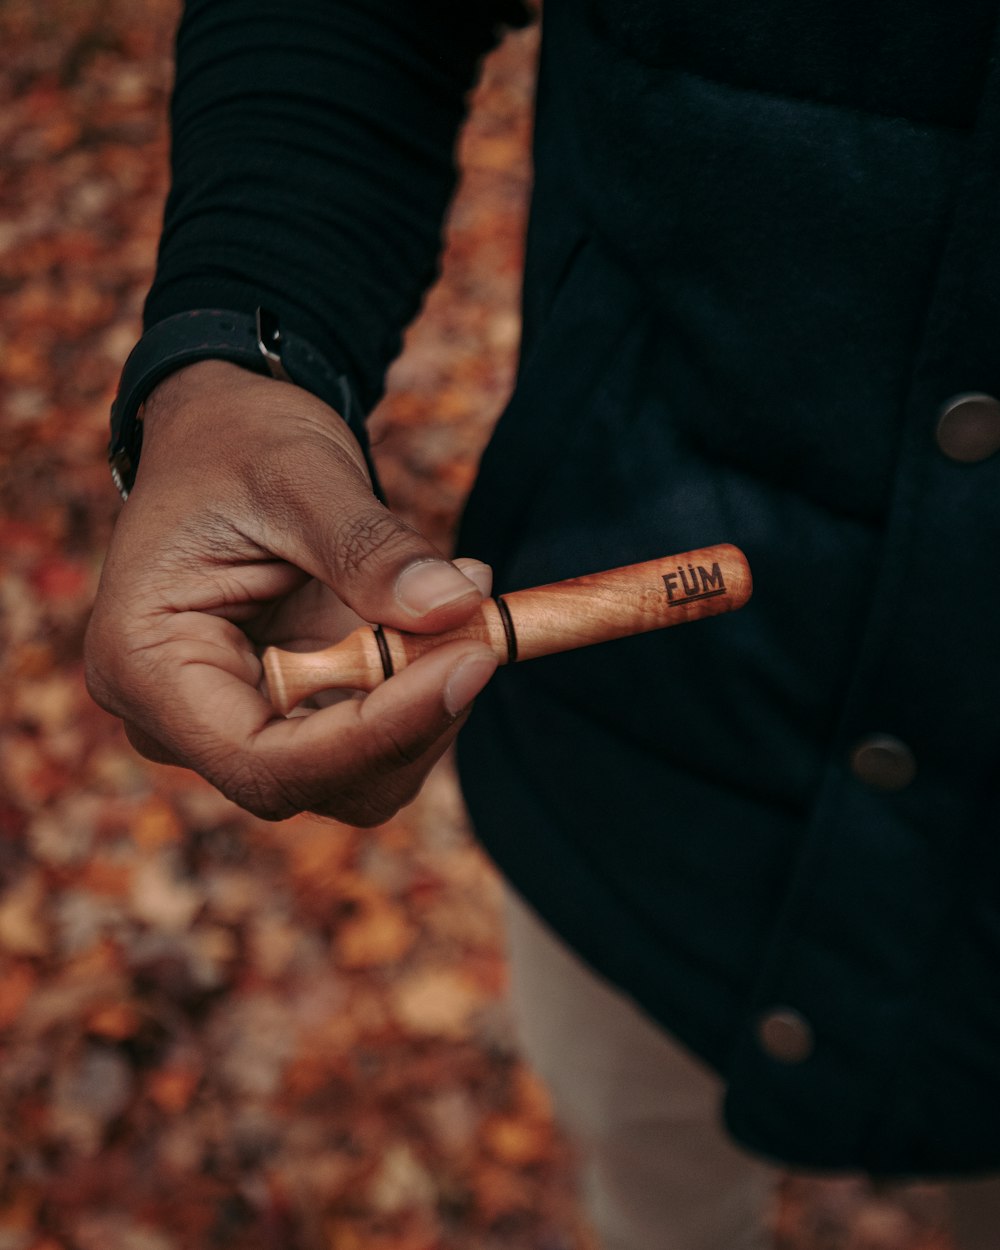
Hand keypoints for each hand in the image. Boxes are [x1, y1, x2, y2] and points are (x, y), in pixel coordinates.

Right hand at [85, 360, 496, 824]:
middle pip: (320, 782)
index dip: (376, 734)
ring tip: (465, 601)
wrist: (224, 437)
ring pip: (361, 773)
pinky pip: (373, 736)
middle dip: (416, 718)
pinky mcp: (293, 713)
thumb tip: (455, 607)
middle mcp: (182, 720)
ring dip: (431, 702)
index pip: (264, 761)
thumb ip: (370, 549)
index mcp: (148, 667)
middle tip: (482, 628)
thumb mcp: (299, 477)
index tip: (469, 664)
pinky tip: (448, 619)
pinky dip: (425, 687)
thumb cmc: (235, 444)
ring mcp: (239, 723)